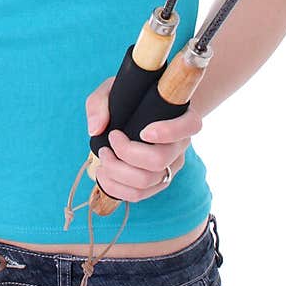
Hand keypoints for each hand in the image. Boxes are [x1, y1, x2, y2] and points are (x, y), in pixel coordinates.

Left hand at [85, 76, 202, 202]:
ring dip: (117, 171)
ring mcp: (170, 166)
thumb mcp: (112, 90)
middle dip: (126, 153)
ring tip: (103, 156)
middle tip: (111, 138)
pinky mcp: (156, 182)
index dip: (169, 131)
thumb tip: (95, 129)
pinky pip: (139, 195)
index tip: (144, 131)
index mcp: (181, 117)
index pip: (190, 126)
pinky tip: (103, 173)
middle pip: (160, 160)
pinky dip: (115, 187)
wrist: (138, 114)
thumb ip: (100, 103)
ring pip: (147, 181)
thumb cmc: (129, 99)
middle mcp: (180, 145)